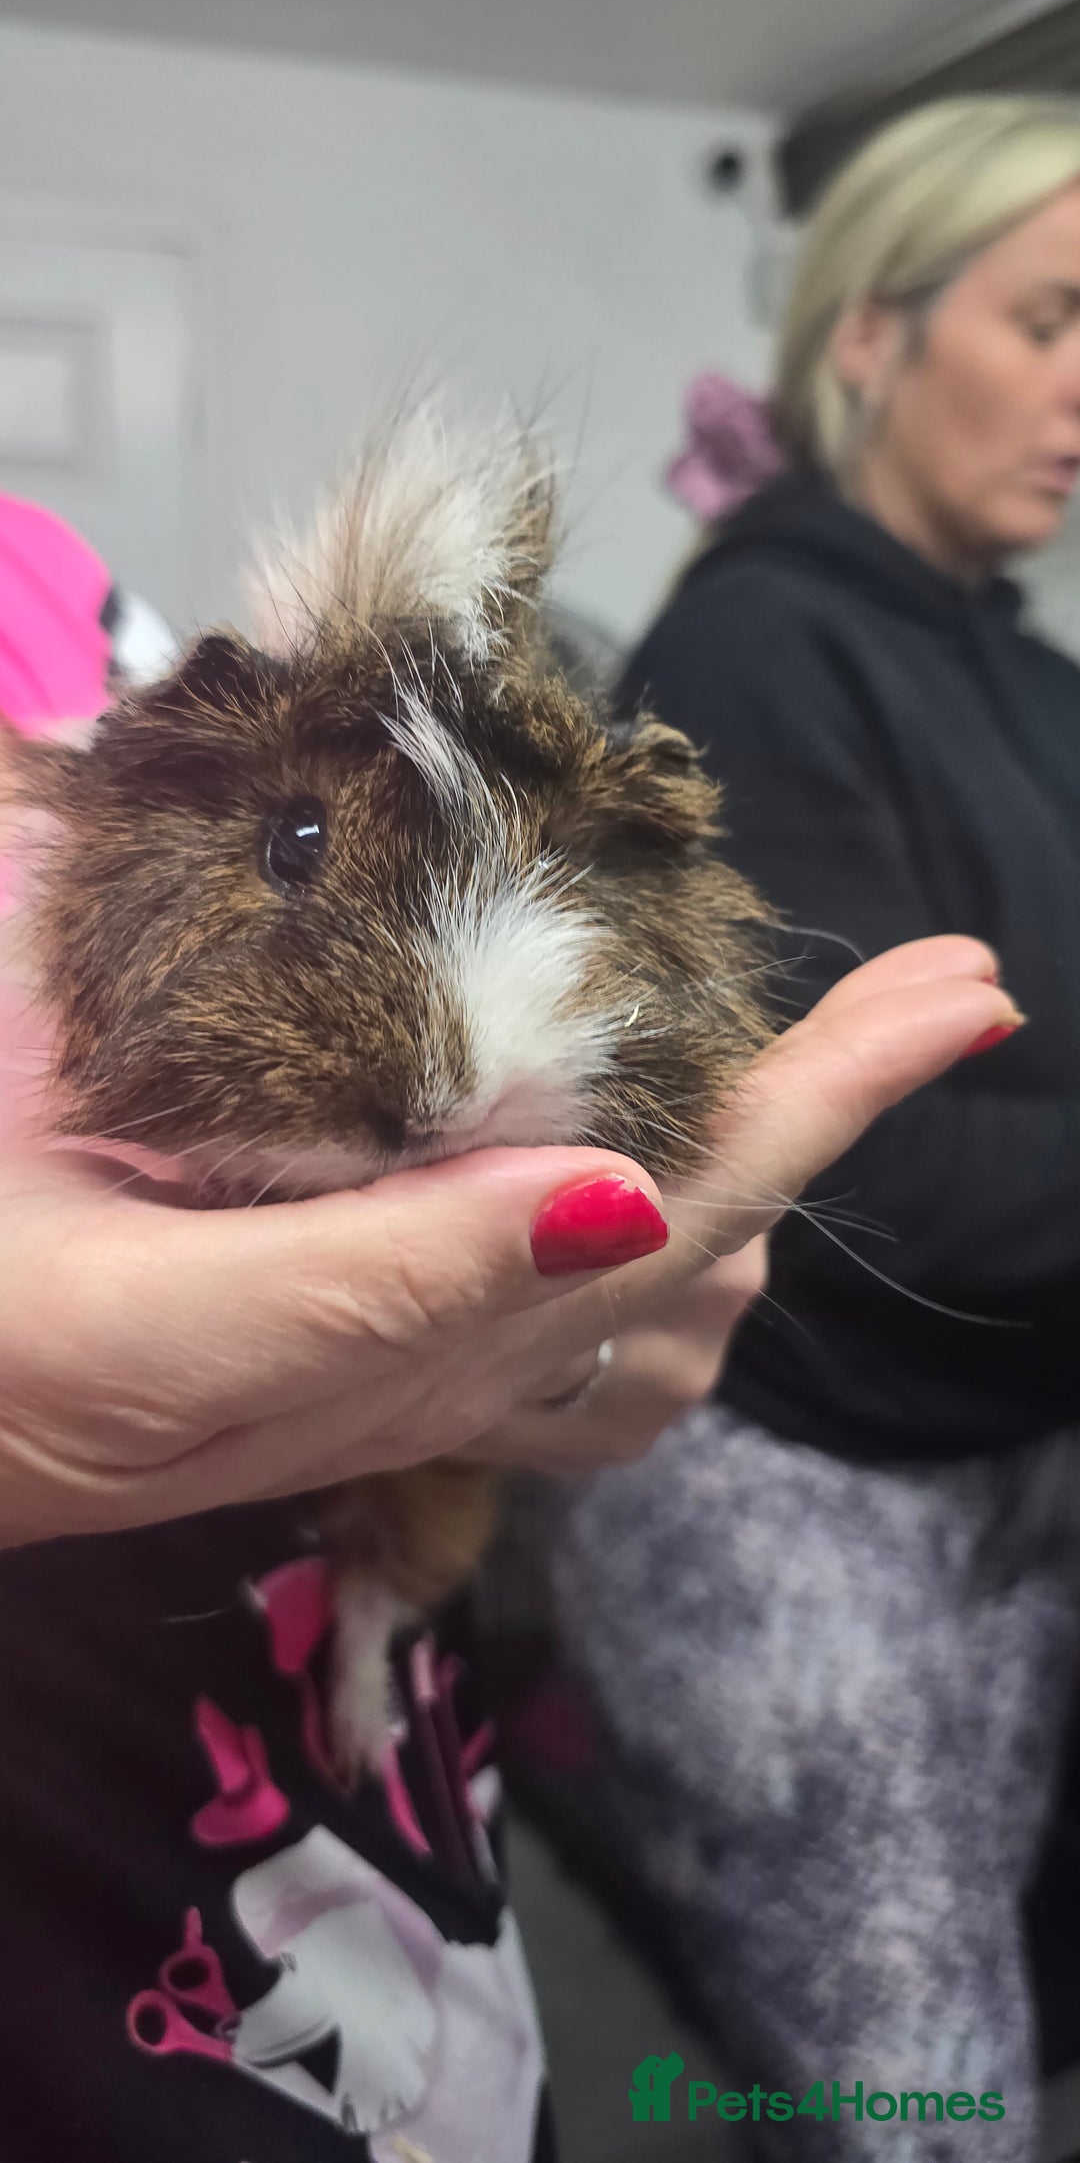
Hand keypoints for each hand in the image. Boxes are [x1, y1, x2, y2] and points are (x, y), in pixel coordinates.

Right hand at [0, 935, 1014, 1539]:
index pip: (697, 1202)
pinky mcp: (330, 1281)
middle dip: (821, 1099)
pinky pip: (528, 1251)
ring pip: (642, 1241)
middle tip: (921, 985)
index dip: (835, 1094)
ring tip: (813, 1037)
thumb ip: (392, 1284)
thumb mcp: (183, 1334)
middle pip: (706, 1221)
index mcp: (432, 1331)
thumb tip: (633, 1202)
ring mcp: (399, 1313)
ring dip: (748, 1137)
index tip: (967, 991)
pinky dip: (619, 1181)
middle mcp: (449, 1331)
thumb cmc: (11, 1368)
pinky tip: (611, 1137)